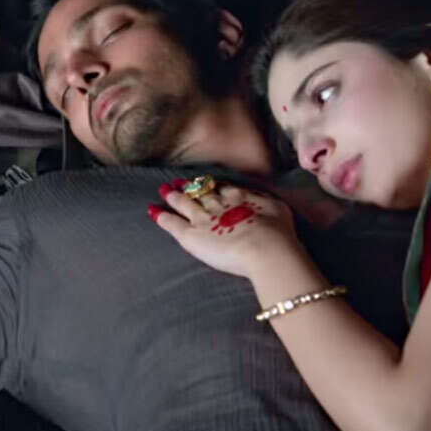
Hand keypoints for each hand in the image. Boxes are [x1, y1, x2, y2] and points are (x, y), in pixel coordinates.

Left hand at [149, 179, 301, 277]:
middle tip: (178, 182)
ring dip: (173, 196)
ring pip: (183, 203)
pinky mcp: (191, 234)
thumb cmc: (278, 233)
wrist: (265, 249)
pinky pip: (171, 222)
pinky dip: (160, 216)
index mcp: (239, 197)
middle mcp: (218, 204)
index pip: (221, 188)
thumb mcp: (278, 209)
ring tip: (163, 190)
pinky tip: (151, 211)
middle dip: (189, 187)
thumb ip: (265, 201)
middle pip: (200, 192)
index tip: (206, 181)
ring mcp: (202, 218)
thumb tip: (262, 198)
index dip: (212, 184)